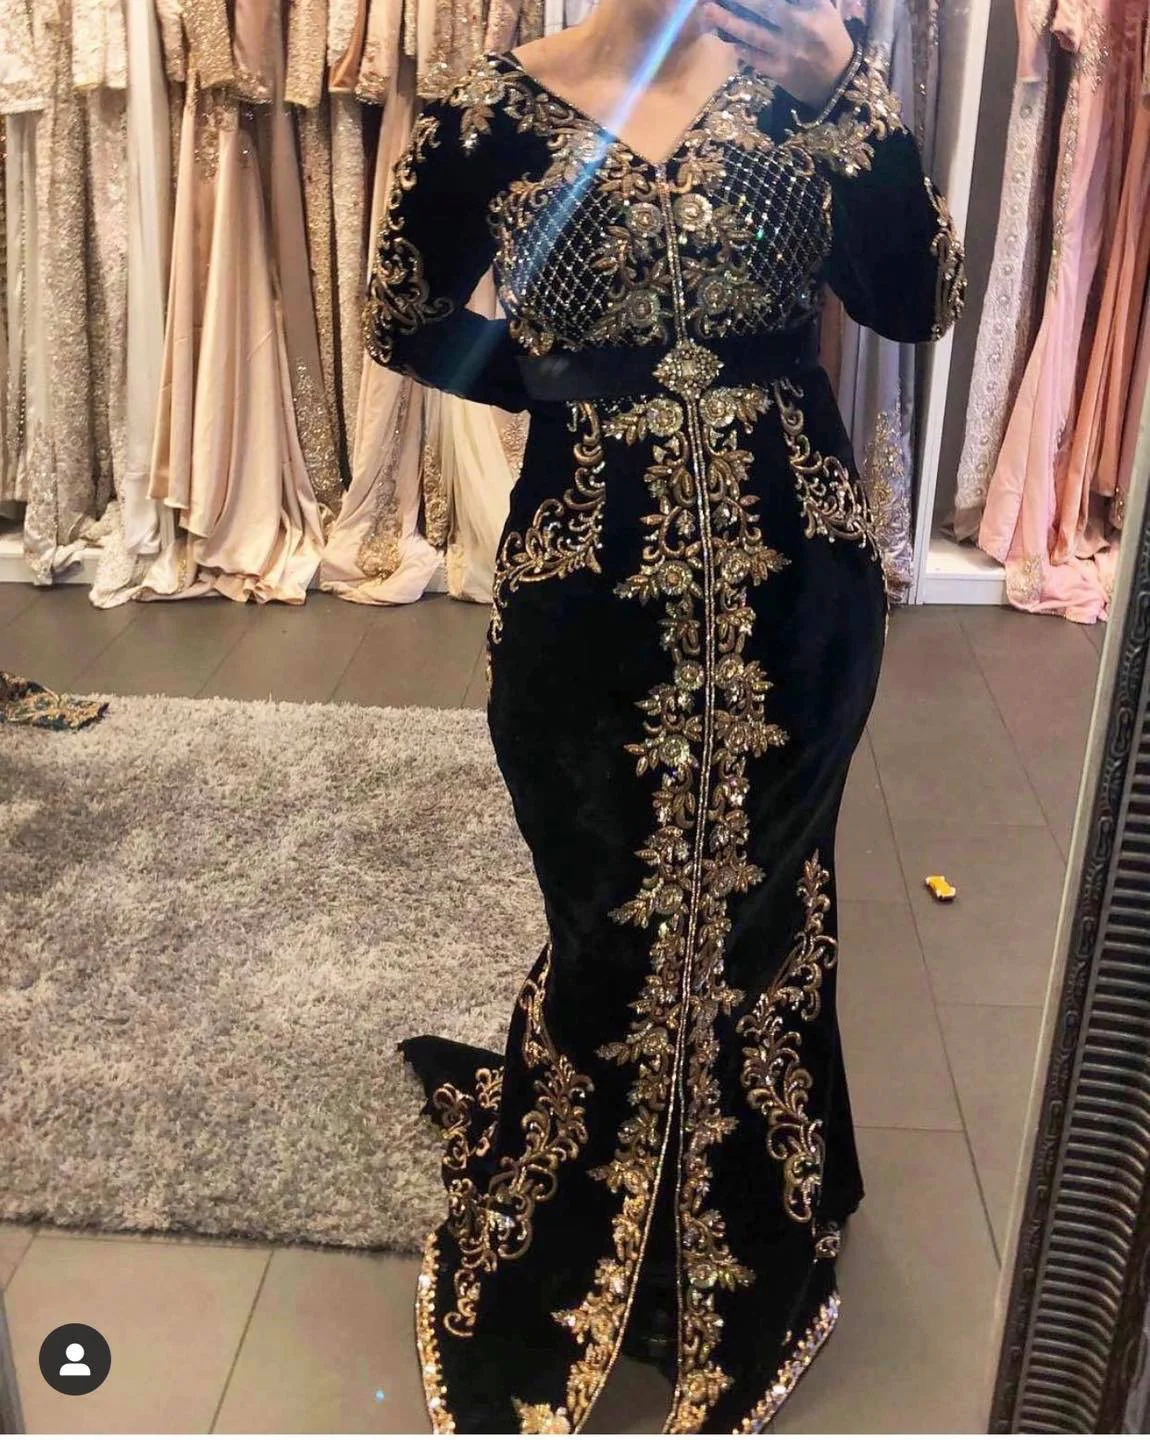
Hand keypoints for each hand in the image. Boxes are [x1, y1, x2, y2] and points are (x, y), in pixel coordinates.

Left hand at [702, 0, 855, 109]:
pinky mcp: (779, 72)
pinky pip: (754, 57)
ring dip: (729, 21)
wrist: (837, 83)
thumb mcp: (826, 10)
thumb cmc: (830, 40)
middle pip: (765, 7)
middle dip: (740, 0)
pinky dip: (740, 47)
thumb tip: (774, 0)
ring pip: (753, 33)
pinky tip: (726, 37)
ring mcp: (788, 51)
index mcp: (816, 8)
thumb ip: (804, 0)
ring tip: (708, 9)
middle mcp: (801, 27)